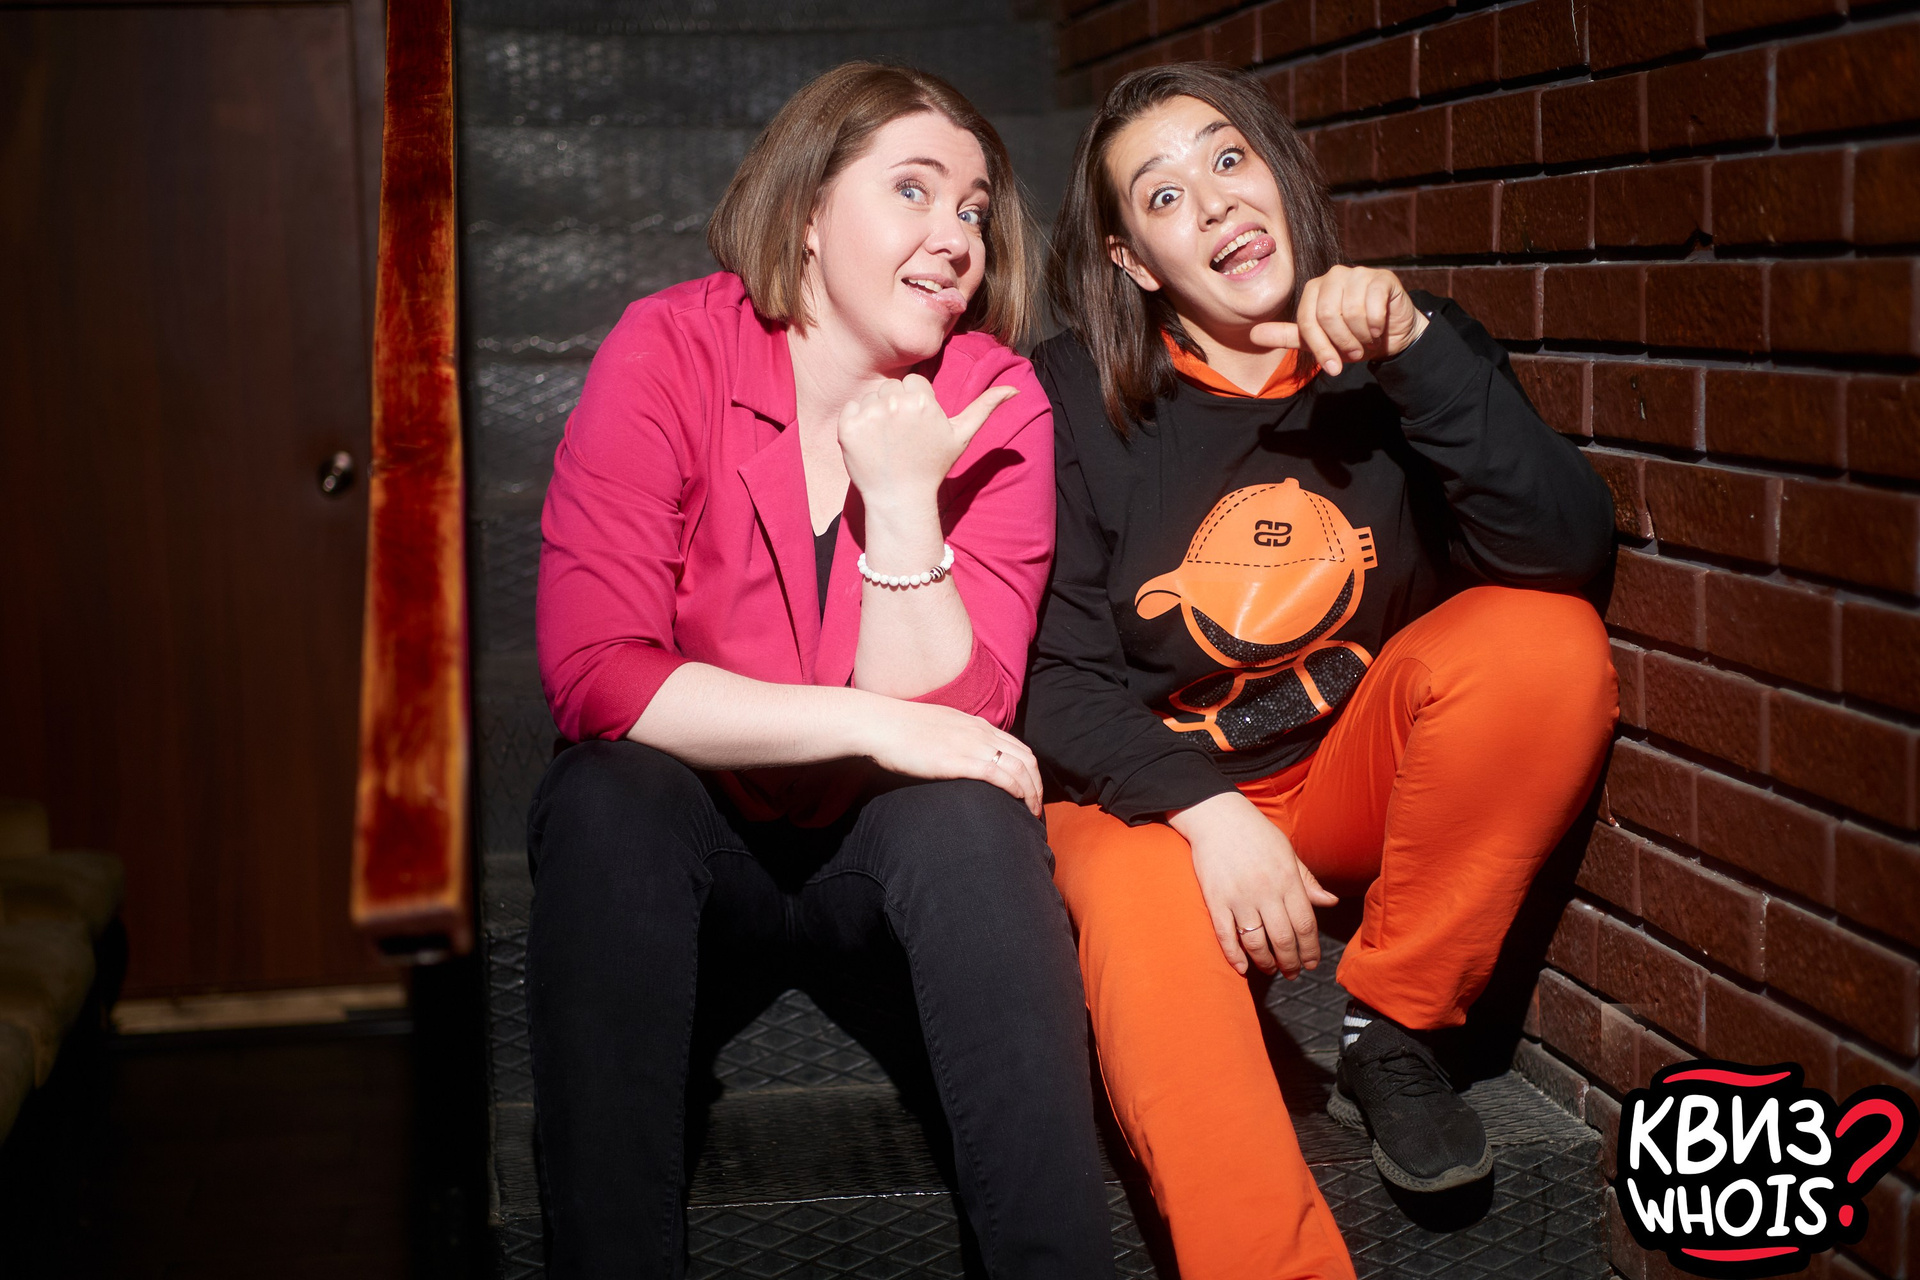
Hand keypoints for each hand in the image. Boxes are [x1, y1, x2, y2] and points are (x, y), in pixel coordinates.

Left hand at [838, 375, 1018, 511]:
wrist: (900, 499)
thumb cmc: (933, 466)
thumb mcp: (962, 435)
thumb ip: (985, 407)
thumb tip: (1015, 388)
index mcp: (924, 400)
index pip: (913, 383)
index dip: (916, 404)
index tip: (918, 428)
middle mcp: (896, 403)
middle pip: (892, 387)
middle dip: (896, 405)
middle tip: (902, 436)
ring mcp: (869, 415)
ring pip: (871, 396)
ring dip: (876, 413)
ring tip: (887, 441)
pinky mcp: (848, 428)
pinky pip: (851, 408)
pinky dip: (856, 423)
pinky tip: (870, 443)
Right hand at [854, 698, 1042, 816]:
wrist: (879, 724)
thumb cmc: (898, 731)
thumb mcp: (935, 730)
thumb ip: (952, 741)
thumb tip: (955, 759)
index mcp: (975, 725)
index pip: (1017, 746)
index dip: (1030, 771)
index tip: (1030, 791)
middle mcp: (980, 732)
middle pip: (1026, 758)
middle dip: (1037, 785)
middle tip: (1037, 808)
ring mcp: (972, 745)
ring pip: (1019, 768)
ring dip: (1032, 793)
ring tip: (1032, 814)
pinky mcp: (960, 760)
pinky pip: (1001, 775)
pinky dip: (1016, 790)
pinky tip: (1019, 803)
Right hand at [1169, 791, 1338, 977]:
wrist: (1217, 816)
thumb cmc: (1255, 833)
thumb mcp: (1287, 852)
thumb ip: (1307, 880)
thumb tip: (1330, 902)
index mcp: (1287, 880)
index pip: (1305, 924)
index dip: (1310, 949)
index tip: (1311, 963)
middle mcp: (1265, 891)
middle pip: (1283, 939)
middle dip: (1291, 962)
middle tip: (1293, 973)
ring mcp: (1239, 897)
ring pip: (1256, 942)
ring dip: (1265, 962)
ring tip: (1271, 970)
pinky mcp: (1215, 900)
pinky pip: (1226, 935)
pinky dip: (1234, 956)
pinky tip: (1242, 968)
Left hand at [1248, 265, 1428, 377]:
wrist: (1390, 336)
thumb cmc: (1352, 337)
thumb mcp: (1317, 341)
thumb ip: (1286, 336)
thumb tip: (1253, 335)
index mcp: (1315, 288)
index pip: (1307, 321)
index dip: (1320, 348)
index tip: (1332, 366)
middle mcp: (1334, 275)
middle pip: (1327, 315)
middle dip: (1341, 343)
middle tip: (1354, 350)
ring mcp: (1359, 273)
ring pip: (1351, 313)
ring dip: (1360, 337)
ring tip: (1366, 339)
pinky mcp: (1382, 278)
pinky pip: (1372, 307)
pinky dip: (1375, 326)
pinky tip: (1378, 328)